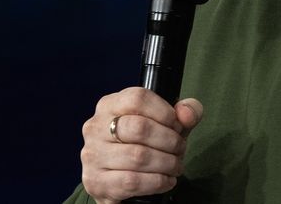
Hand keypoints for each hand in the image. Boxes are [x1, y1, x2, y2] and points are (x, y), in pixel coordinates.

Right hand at [79, 87, 203, 203]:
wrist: (119, 181)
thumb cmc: (144, 145)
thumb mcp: (166, 124)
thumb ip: (185, 112)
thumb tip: (188, 114)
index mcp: (109, 105)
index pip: (138, 98)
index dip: (165, 112)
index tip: (177, 126)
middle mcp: (95, 127)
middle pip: (139, 128)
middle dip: (169, 140)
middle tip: (180, 149)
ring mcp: (93, 155)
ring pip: (138, 156)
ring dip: (166, 163)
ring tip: (175, 166)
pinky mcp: (96, 182)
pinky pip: (132, 181)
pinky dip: (157, 182)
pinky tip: (166, 180)